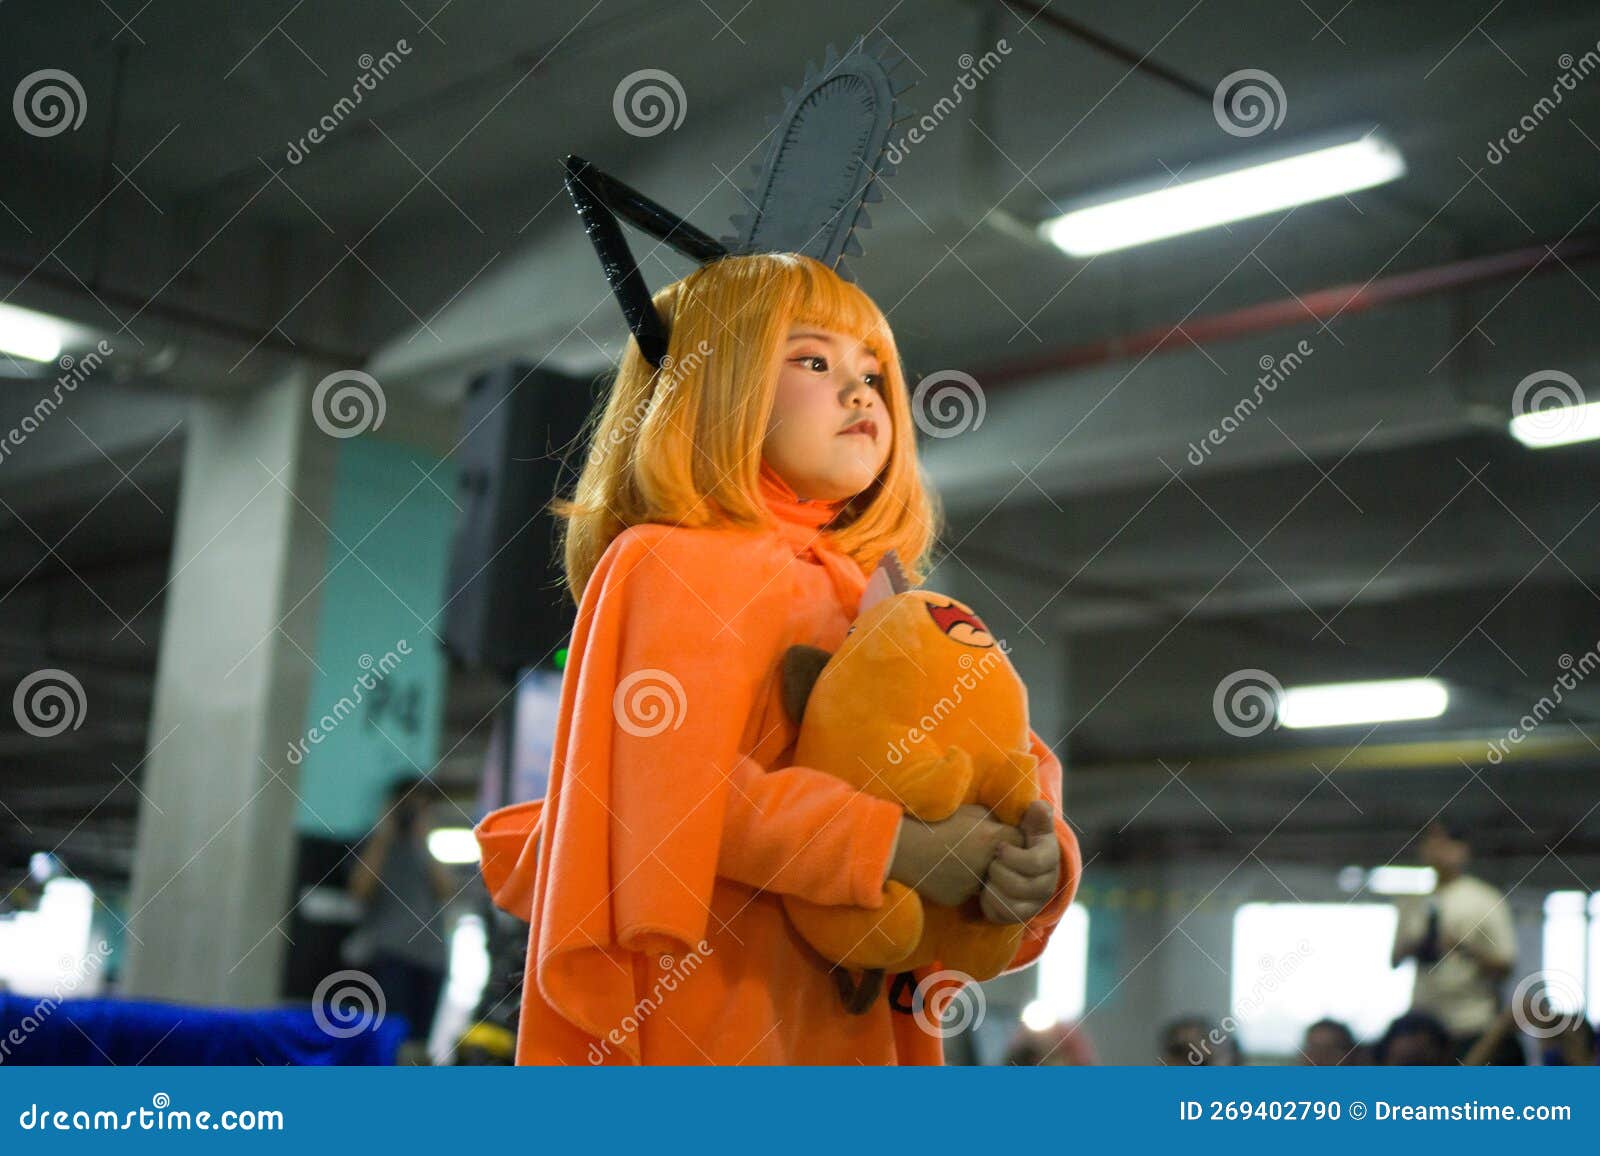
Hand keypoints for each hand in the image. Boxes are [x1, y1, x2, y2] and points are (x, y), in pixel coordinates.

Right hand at [889, 804, 1024, 906]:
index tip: (1004, 835)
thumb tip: (1009, 825)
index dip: (1013, 839)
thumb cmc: (934, 822)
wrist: (902, 847)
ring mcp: (973, 885)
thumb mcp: (970, 812)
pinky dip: (963, 883)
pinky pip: (969, 892)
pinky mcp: (958, 898)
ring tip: (962, 858)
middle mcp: (987, 864)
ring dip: (983, 873)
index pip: (1021, 842)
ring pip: (990, 881)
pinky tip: (947, 871)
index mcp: (991, 839)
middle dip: (1002, 859)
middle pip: (1009, 865)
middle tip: (985, 849)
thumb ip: (994, 820)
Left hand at [978, 800, 1060, 924]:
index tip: (999, 847)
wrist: (1015, 863)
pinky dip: (988, 903)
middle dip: (998, 871)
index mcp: (1050, 858)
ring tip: (988, 875)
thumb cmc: (1020, 838)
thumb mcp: (1029, 824)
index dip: (1011, 855)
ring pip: (1010, 904)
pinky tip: (986, 890)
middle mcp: (1048, 884)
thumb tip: (1040, 806)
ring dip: (992, 887)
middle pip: (1020, 886)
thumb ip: (1036, 816)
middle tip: (992, 861)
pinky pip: (1001, 916)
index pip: (1034, 863)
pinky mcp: (1020, 917)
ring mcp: (1035, 903)